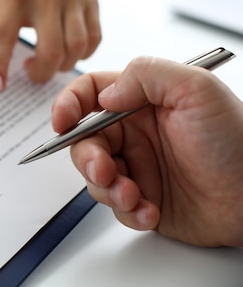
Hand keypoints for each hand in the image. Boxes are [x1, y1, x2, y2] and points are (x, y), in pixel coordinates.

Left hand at [0, 0, 99, 89]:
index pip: (4, 36)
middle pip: (51, 49)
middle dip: (40, 73)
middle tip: (29, 71)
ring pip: (77, 47)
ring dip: (62, 65)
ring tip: (48, 62)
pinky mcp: (91, 1)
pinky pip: (95, 37)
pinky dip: (83, 53)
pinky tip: (68, 51)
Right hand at [51, 57, 242, 246]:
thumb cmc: (238, 142)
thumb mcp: (197, 89)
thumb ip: (146, 75)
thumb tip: (104, 95)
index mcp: (142, 101)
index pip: (90, 93)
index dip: (68, 105)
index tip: (62, 123)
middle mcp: (134, 132)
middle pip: (84, 140)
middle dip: (88, 159)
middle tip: (106, 171)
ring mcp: (137, 166)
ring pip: (94, 176)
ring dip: (108, 189)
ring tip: (135, 196)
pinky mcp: (142, 198)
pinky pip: (115, 206)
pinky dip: (128, 211)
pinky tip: (152, 211)